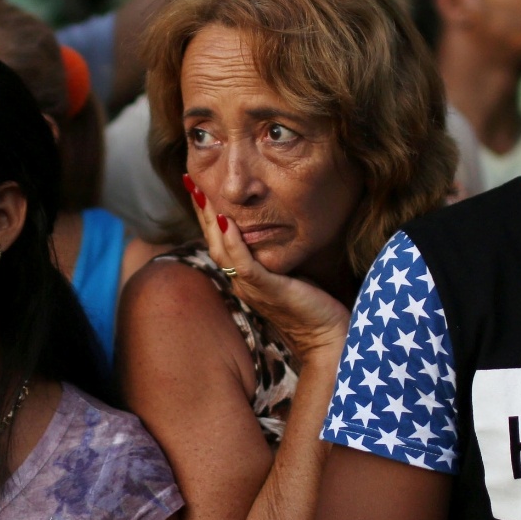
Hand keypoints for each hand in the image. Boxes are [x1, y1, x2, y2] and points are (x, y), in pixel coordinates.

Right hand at [180, 173, 349, 359]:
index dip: (207, 215)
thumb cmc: (315, 305)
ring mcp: (253, 288)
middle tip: (191, 181)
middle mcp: (242, 283)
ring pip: (222, 251)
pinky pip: (244, 265)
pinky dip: (234, 242)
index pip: (220, 242)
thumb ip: (275, 255)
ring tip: (201, 194)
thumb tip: (274, 230)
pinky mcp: (269, 290)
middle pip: (214, 243)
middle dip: (201, 211)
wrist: (329, 338)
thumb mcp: (290, 273)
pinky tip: (227, 220)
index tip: (199, 187)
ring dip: (210, 221)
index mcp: (245, 279)